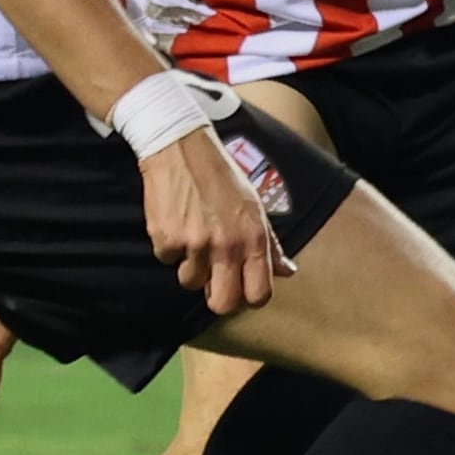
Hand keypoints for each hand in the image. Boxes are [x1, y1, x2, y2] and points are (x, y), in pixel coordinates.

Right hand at [140, 125, 280, 317]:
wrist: (182, 150)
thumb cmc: (223, 178)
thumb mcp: (255, 208)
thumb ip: (271, 244)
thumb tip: (288, 271)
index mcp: (254, 238)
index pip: (259, 294)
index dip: (249, 298)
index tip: (241, 290)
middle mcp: (227, 245)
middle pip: (223, 304)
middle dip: (218, 298)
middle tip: (214, 282)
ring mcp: (195, 244)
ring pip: (190, 282)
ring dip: (191, 267)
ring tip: (194, 239)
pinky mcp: (166, 238)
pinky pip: (167, 259)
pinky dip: (170, 247)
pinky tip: (176, 223)